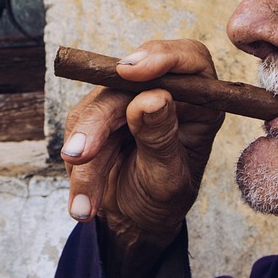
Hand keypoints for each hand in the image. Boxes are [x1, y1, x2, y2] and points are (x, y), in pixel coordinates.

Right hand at [60, 40, 224, 277]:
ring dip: (84, 157)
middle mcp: (164, 93)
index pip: (188, 59)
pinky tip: (82, 202)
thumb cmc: (163, 200)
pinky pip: (78, 130)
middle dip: (99, 123)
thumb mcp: (168, 179)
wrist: (135, 221)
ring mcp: (127, 102)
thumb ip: (161, 138)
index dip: (161, 57)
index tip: (130, 70)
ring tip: (85, 206)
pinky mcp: (98, 115)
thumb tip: (150, 97)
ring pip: (95, 109)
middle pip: (126, 85)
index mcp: (199, 102)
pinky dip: (78, 170)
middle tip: (82, 156)